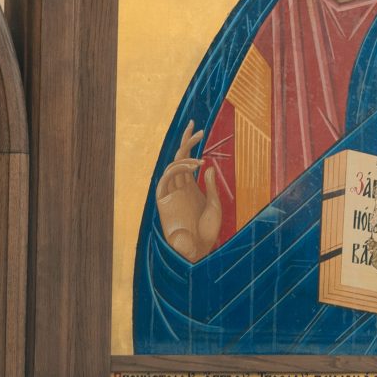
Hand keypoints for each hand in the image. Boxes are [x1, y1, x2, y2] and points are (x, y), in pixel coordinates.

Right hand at [153, 123, 221, 260]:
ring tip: (199, 155)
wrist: (197, 249)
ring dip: (184, 155)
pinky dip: (177, 168)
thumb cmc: (207, 231)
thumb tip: (207, 167)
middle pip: (179, 157)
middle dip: (187, 141)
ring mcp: (171, 192)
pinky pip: (165, 178)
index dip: (191, 143)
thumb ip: (209, 185)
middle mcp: (180, 187)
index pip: (188, 160)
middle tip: (196, 127)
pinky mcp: (163, 200)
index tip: (199, 129)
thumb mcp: (214, 204)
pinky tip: (192, 167)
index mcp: (190, 187)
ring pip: (172, 165)